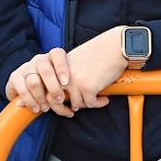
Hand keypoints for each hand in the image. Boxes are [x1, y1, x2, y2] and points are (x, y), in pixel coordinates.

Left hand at [5, 27, 125, 117]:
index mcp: (57, 68)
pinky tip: (104, 99)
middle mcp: (62, 75)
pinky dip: (98, 103)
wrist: (114, 47)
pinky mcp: (87, 88)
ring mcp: (74, 82)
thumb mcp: (75, 63)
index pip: (46, 90)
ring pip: (76, 104)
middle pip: (54, 101)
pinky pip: (90, 104)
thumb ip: (67, 77)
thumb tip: (68, 101)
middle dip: (62, 110)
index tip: (62, 106)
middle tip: (70, 113)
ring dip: (88, 104)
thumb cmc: (99, 53)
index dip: (52, 102)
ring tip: (97, 98)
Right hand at [6, 47, 71, 115]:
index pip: (57, 54)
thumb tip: (75, 106)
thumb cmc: (53, 87)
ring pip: (33, 82)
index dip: (61, 67)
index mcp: (52, 57)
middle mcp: (39, 60)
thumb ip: (68, 89)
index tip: (66, 82)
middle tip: (59, 99)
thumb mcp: (63, 85)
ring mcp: (26, 67)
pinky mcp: (15, 76)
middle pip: (45, 69)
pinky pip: (22, 90)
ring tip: (46, 108)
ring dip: (41, 97)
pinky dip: (30, 101)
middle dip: (53, 87)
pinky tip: (36, 108)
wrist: (30, 91)